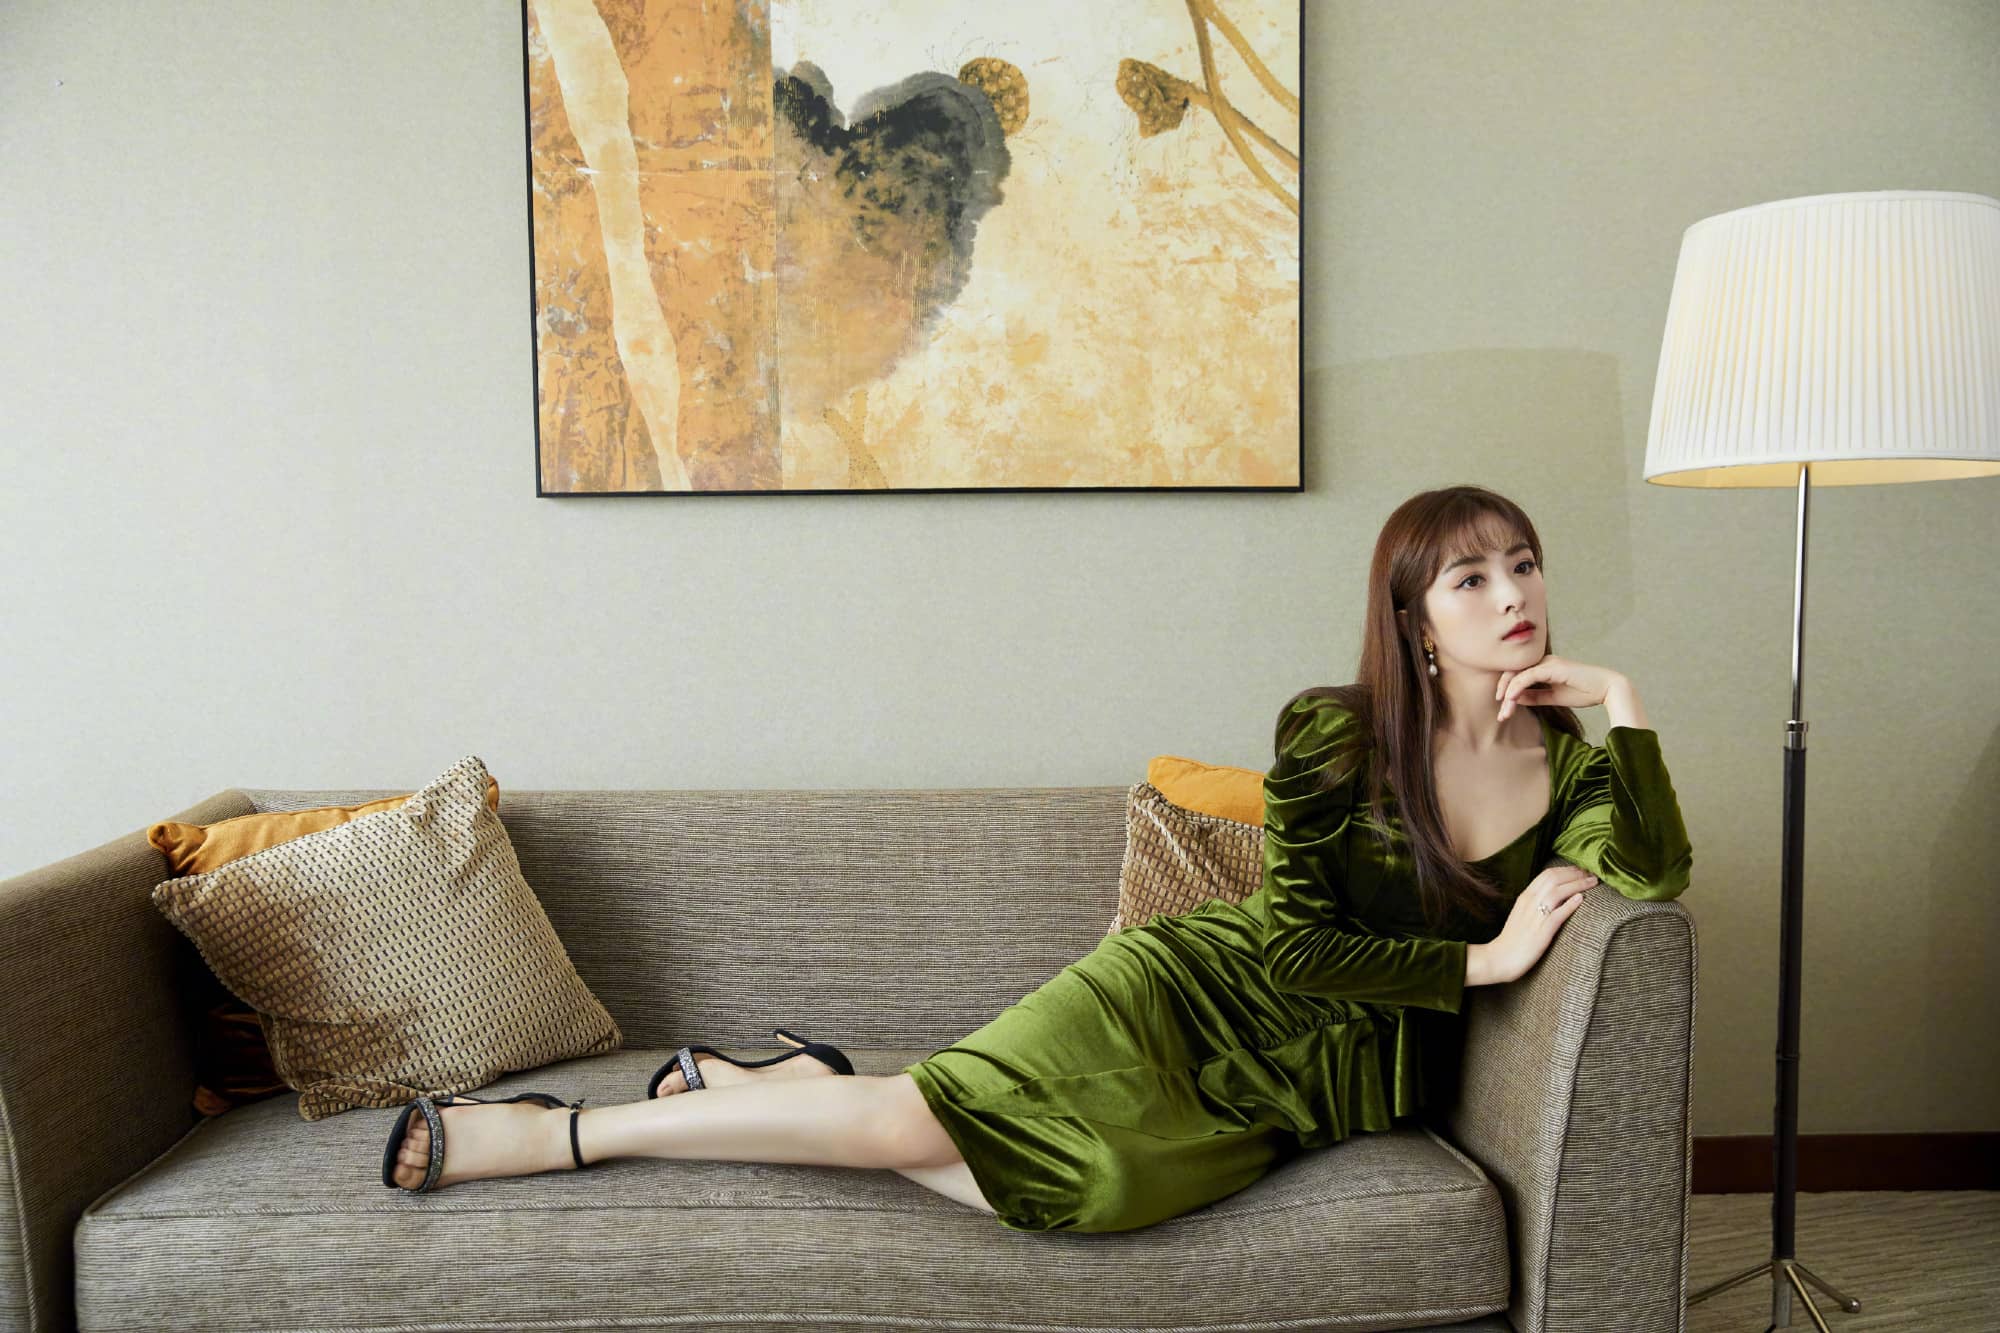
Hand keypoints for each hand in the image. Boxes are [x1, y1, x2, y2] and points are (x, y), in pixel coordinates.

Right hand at [1487, 863, 1596, 982]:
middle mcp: (1529, 902)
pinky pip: (1557, 914)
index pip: (1547, 874)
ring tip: (1592, 882)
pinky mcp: (1541, 932)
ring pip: (1558, 892)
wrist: (1500, 957)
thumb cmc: (1513, 938)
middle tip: (1590, 873)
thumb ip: (1535, 903)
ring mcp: (1535, 916)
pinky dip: (1570, 905)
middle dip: (1575, 873)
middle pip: (1554, 878)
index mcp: (1525, 896)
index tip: (1580, 870)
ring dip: (1578, 884)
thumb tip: (1553, 895)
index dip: (1566, 869)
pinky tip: (1581, 899)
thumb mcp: (1522, 914)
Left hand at [1495, 656, 1624, 720]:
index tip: (1503, 709)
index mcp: (1543, 666)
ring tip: (1505, 711)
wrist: (1607, 689)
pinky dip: (1517, 687)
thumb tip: (1515, 699)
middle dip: (1503, 692)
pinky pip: (1528, 675)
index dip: (1506, 690)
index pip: (1517, 675)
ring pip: (1518, 674)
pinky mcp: (1553, 667)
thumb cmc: (1583, 692)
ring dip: (1508, 693)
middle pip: (1513, 672)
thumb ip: (1534, 696)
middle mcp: (1543, 661)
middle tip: (1501, 713)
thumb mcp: (1552, 697)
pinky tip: (1511, 699)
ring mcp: (1548, 662)